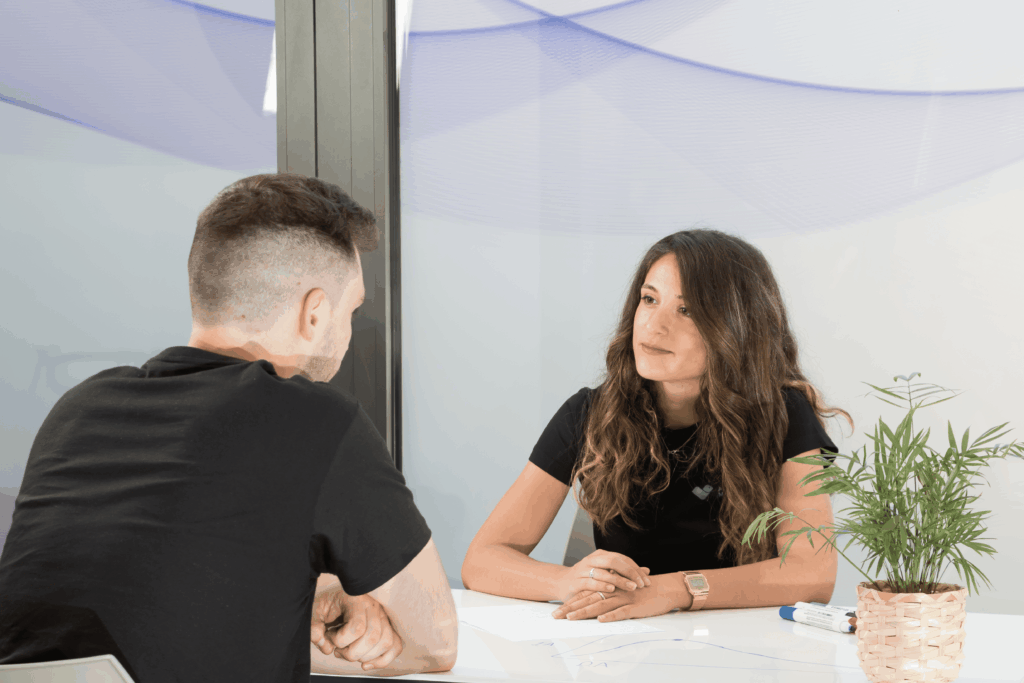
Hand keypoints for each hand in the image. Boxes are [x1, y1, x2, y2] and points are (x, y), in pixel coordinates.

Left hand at [311, 585, 403, 670]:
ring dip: (366, 656)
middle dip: (352, 653)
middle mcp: (373, 607)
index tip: (330, 637)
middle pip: (373, 638)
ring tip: (351, 652)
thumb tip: (327, 648)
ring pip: (386, 643)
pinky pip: (396, 646)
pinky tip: (366, 663)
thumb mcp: (315, 611)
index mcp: (355, 599)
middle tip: (339, 650)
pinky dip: (383, 660)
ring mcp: (383, 617)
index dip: (341, 641)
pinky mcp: (387, 627)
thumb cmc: (327, 605)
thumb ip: (314, 628)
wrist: (336, 598)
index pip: (357, 627)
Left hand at [551, 573, 677, 621]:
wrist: (666, 588)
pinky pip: (621, 611)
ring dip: (585, 611)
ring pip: (601, 604)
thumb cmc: (644, 592)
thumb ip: (611, 595)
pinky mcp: (635, 606)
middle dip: (571, 608)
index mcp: (611, 587)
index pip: (587, 594)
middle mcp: (614, 591)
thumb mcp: (624, 591)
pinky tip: (600, 620)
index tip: (558, 610)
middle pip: (589, 599)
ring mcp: (624, 598)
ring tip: (571, 618)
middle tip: (556, 616)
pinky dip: (611, 616)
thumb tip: (596, 607)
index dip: (572, 601)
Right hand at [553, 549, 651, 604]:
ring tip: (632, 587)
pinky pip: (591, 582)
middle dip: (630, 572)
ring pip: (604, 571)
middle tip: (642, 584)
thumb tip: (647, 570)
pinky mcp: (576, 581)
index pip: (622, 559)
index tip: (647, 580)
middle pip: (614, 561)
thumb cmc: (588, 578)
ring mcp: (583, 569)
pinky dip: (602, 584)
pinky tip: (612, 589)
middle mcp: (592, 559)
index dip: (636, 569)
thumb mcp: (607, 573)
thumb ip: (625, 572)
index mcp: (601, 555)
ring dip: (619, 579)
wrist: (561, 583)